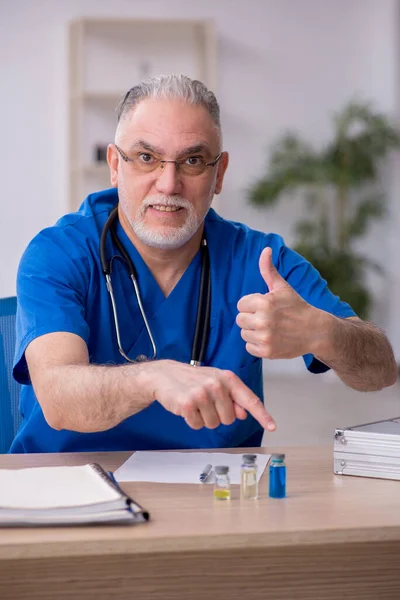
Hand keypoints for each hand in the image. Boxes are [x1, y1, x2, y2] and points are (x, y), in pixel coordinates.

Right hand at [148, 360, 275, 431]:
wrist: (165, 375)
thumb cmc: (194, 380)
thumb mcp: (216, 383)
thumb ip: (233, 398)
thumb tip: (243, 413)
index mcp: (228, 378)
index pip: (249, 399)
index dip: (262, 415)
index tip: (272, 426)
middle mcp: (217, 384)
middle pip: (229, 419)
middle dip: (218, 416)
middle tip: (206, 402)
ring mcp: (202, 394)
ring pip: (213, 424)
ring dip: (204, 418)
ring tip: (195, 403)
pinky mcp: (187, 403)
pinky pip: (197, 425)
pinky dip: (191, 421)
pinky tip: (186, 407)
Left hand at [236, 247, 316, 358]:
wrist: (315, 331)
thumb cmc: (297, 307)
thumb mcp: (282, 287)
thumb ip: (268, 270)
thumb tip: (265, 249)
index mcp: (264, 302)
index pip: (240, 304)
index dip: (251, 305)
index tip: (265, 307)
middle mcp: (263, 320)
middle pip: (240, 319)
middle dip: (251, 318)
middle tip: (268, 318)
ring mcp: (265, 337)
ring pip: (244, 333)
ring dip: (253, 332)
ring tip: (270, 328)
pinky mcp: (267, 352)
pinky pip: (249, 348)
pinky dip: (257, 345)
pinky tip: (270, 339)